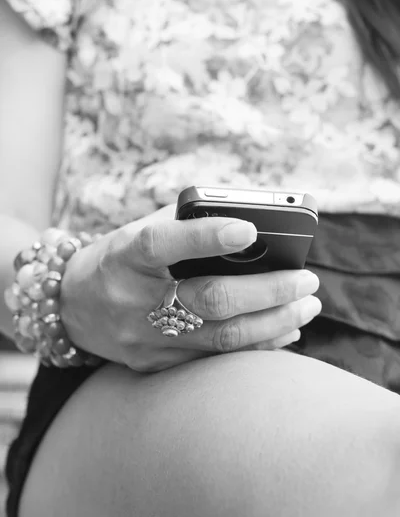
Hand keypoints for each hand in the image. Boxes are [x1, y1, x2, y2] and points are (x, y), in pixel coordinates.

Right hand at [61, 205, 320, 371]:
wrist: (73, 306)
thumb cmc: (119, 258)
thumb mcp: (139, 231)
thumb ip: (187, 225)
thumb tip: (253, 228)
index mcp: (125, 256)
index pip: (163, 244)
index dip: (207, 237)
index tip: (251, 229)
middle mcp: (132, 301)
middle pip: (209, 300)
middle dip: (268, 291)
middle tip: (306, 281)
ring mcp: (144, 339)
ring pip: (221, 338)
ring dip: (273, 322)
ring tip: (306, 306)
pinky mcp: (155, 364)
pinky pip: (214, 360)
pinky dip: (255, 345)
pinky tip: (283, 332)